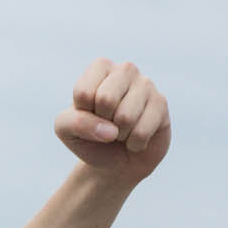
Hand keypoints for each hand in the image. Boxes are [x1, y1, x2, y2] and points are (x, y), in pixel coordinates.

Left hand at [55, 58, 169, 186]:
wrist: (117, 160)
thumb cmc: (90, 137)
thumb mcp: (66, 130)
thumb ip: (75, 123)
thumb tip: (110, 131)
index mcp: (100, 67)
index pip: (83, 93)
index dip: (82, 115)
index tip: (89, 115)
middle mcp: (125, 70)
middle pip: (106, 100)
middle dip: (101, 123)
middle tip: (107, 125)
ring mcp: (147, 85)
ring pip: (125, 117)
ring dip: (119, 135)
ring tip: (121, 131)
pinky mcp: (161, 104)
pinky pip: (141, 132)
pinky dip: (134, 144)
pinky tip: (136, 138)